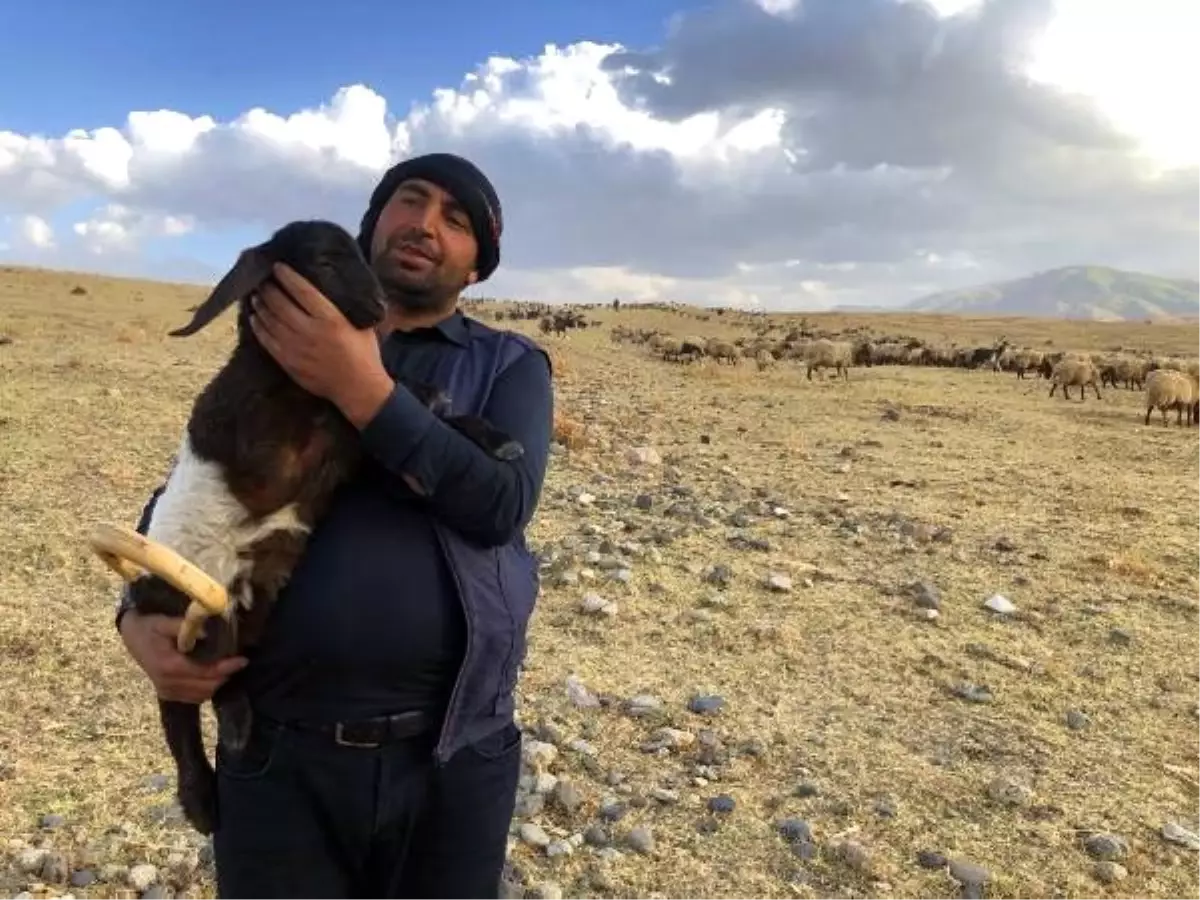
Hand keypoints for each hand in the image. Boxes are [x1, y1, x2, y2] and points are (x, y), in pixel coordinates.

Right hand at [120, 611, 247, 703]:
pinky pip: (193, 698)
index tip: (242, 660)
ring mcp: (166, 691)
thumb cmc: (149, 626)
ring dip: (216, 683)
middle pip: (206, 686)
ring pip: (202, 695)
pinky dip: (206, 689)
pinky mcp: (166, 694)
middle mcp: (167, 683)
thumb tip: (208, 631)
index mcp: (168, 666)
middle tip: (236, 661)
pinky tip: (212, 675)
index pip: (204, 672)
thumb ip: (184, 626)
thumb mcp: (163, 621)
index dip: (226, 667)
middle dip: (224, 675)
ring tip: (226, 667)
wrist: (131, 636)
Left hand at [249, 263, 393, 421]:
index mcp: (331, 319)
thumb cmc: (364, 354)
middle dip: (269, 289)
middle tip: (263, 280)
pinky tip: (255, 318)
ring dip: (261, 305)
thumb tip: (335, 287)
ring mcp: (296, 348)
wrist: (358, 389)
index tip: (277, 267)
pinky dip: (259, 327)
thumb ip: (346, 307)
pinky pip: (267, 341)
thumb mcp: (362, 325)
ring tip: (256, 295)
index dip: (287, 277)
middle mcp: (310, 331)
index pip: (302, 291)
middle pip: (280, 304)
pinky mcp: (288, 362)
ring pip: (270, 321)